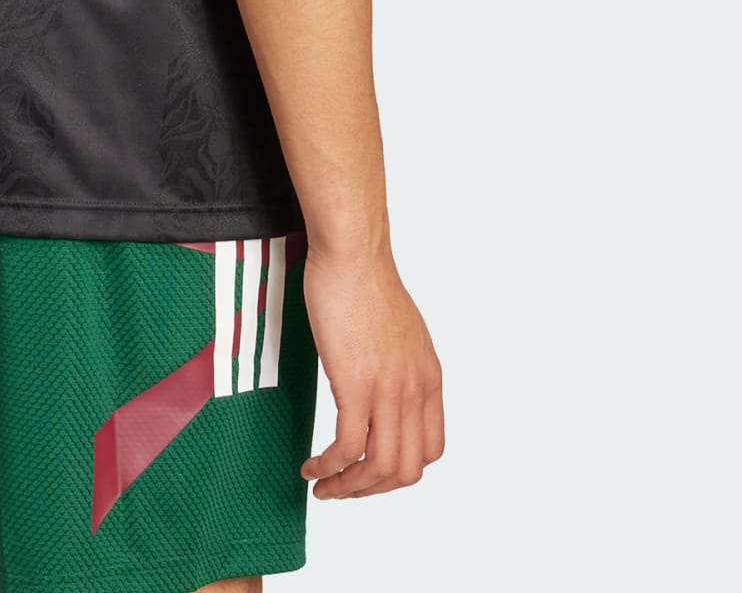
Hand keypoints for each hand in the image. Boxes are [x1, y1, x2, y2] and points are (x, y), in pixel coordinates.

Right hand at [300, 244, 444, 498]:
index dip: (399, 469)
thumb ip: (398, 364)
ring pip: (379, 468)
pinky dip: (329, 467)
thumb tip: (379, 382)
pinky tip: (312, 466)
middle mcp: (415, 391)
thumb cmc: (364, 280)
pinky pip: (347, 446)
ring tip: (323, 487)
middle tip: (342, 488)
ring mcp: (388, 390)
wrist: (352, 252)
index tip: (369, 469)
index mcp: (429, 378)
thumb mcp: (399, 332)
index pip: (429, 449)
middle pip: (406, 469)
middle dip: (372, 489)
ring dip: (350, 488)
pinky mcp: (356, 384)